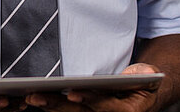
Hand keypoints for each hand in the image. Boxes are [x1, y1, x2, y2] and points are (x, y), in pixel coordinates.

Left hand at [25, 64, 161, 111]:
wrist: (145, 94)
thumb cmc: (143, 83)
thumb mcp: (149, 77)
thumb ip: (146, 74)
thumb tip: (146, 72)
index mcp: (126, 111)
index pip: (104, 105)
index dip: (88, 99)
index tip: (71, 93)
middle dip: (57, 105)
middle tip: (36, 97)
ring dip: (49, 106)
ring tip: (30, 97)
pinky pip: (68, 111)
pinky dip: (52, 106)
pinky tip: (34, 99)